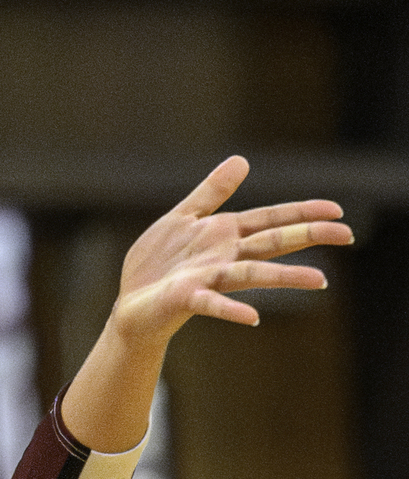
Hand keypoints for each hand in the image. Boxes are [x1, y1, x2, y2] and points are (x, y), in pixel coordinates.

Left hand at [60, 156, 351, 453]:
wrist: (131, 304)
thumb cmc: (157, 265)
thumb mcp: (183, 218)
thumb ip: (212, 193)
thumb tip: (242, 160)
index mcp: (224, 235)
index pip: (270, 220)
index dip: (301, 213)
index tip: (336, 210)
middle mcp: (224, 258)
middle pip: (272, 243)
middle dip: (308, 236)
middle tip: (347, 234)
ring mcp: (208, 279)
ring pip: (252, 274)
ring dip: (285, 277)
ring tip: (320, 280)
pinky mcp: (186, 298)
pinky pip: (211, 304)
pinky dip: (231, 310)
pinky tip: (252, 317)